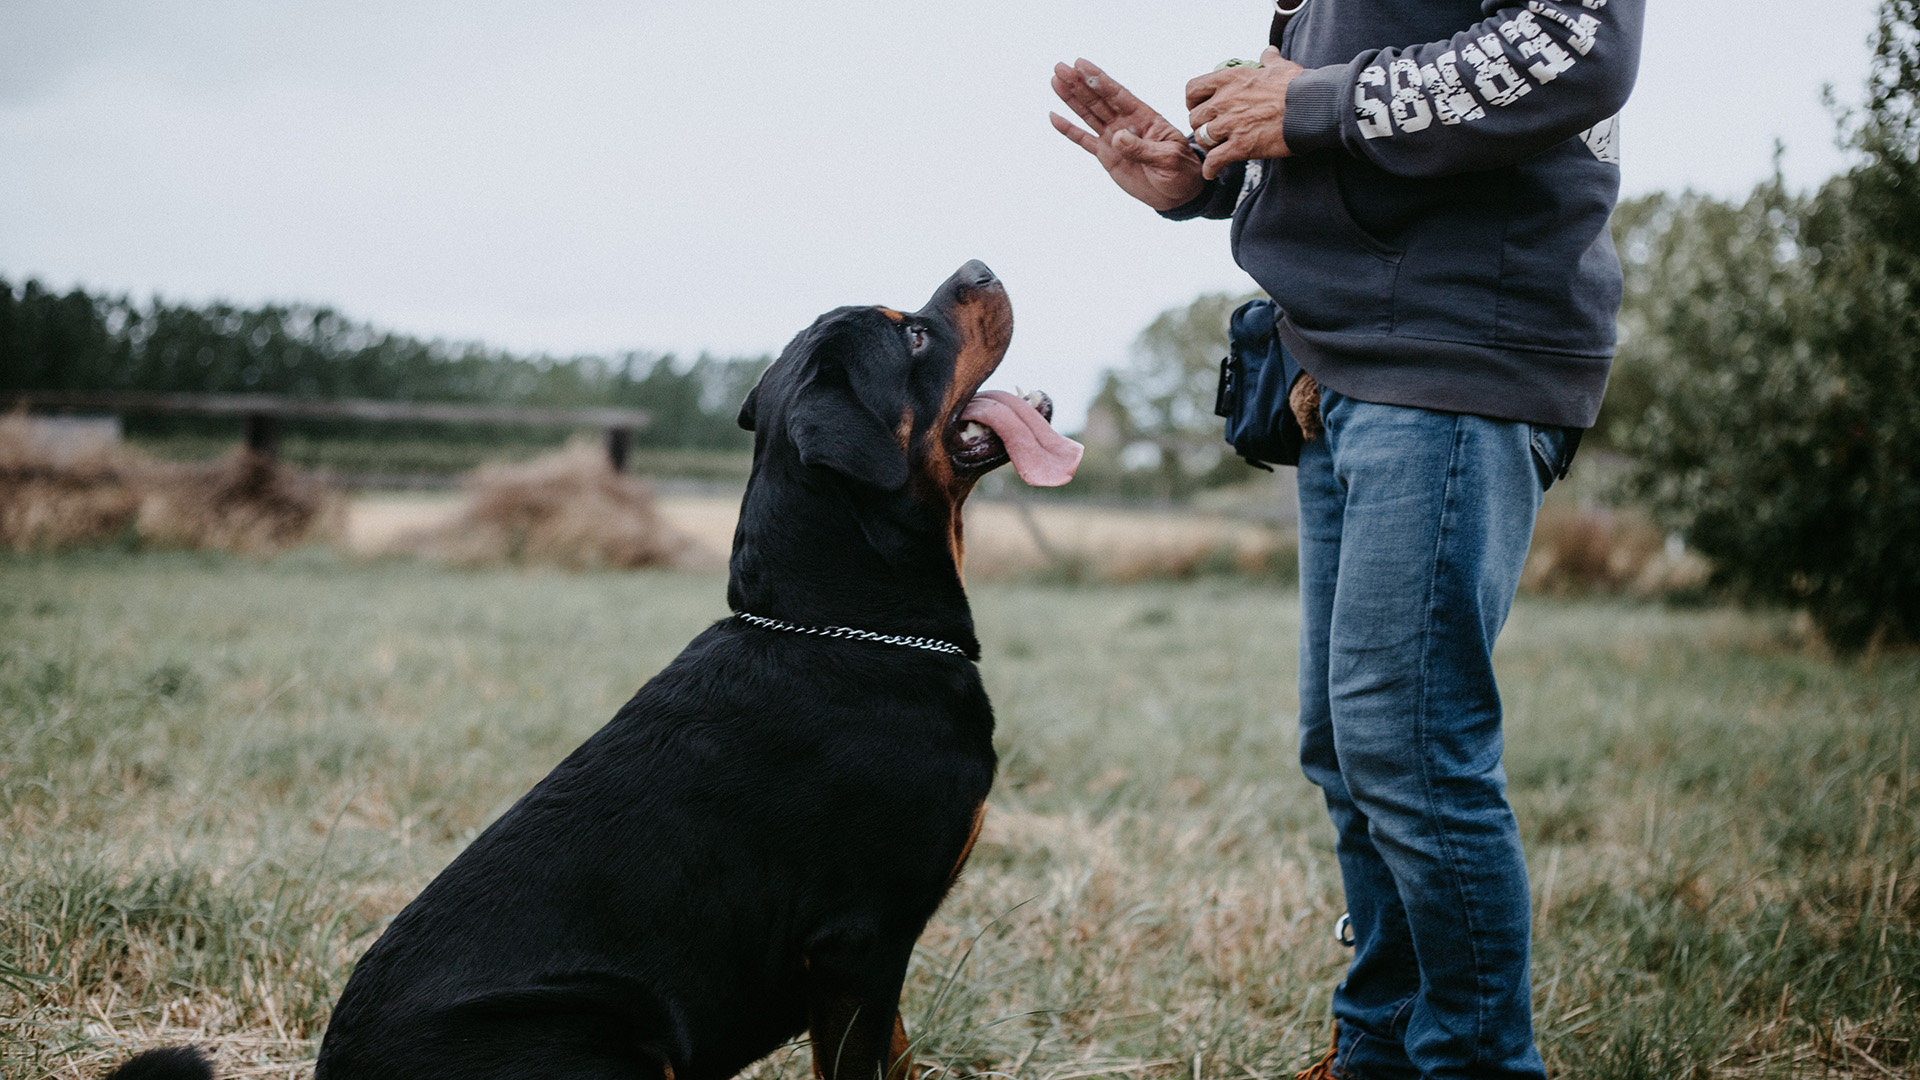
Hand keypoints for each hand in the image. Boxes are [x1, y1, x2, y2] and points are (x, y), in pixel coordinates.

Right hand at [1050, 58, 1204, 211]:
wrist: (1178, 193)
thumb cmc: (1181, 171)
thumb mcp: (1168, 159)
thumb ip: (1143, 148)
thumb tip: (1117, 137)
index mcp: (1144, 118)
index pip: (1118, 95)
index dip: (1099, 79)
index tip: (1081, 64)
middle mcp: (1126, 123)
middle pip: (1098, 100)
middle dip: (1079, 83)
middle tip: (1060, 66)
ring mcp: (1114, 138)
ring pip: (1088, 114)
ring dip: (1071, 98)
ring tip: (1055, 80)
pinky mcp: (1106, 155)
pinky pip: (1083, 140)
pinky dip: (1069, 130)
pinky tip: (1054, 116)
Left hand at [1185, 47, 1304, 179]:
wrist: (1313, 107)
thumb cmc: (1299, 86)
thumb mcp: (1280, 66)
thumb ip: (1269, 60)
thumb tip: (1268, 51)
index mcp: (1231, 79)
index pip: (1193, 89)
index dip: (1193, 101)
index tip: (1201, 108)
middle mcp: (1225, 100)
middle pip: (1195, 118)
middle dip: (1201, 126)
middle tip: (1211, 132)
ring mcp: (1231, 124)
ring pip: (1202, 139)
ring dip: (1208, 146)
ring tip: (1216, 150)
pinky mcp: (1240, 146)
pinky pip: (1214, 161)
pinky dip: (1210, 169)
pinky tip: (1212, 172)